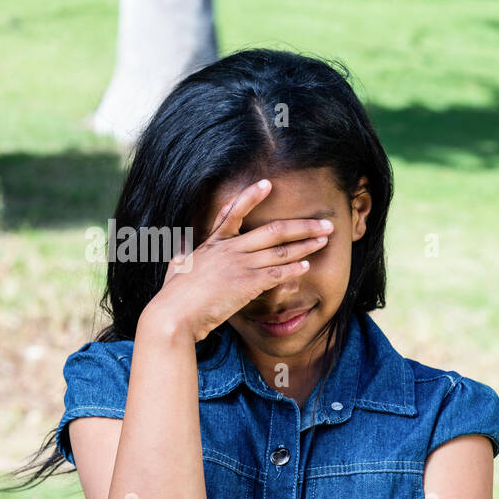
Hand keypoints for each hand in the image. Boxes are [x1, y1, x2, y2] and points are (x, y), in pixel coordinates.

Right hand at [146, 178, 334, 343]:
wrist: (173, 315)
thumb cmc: (173, 296)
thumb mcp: (176, 267)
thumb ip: (182, 255)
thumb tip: (178, 248)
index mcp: (212, 243)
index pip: (233, 212)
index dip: (251, 196)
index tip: (268, 184)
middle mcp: (229, 250)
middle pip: (273, 231)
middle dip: (302, 226)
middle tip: (325, 223)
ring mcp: (238, 265)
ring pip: (280, 251)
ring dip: (306, 245)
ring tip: (325, 240)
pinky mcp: (245, 284)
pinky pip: (276, 274)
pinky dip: (293, 269)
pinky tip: (307, 266)